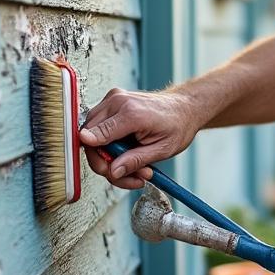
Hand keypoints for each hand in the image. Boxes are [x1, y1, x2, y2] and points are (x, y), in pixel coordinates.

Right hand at [79, 88, 205, 188]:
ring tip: (133, 167)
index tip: (104, 168)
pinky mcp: (112, 102)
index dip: (96, 155)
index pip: (97, 135)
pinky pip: (98, 127)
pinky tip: (126, 154)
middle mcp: (118, 102)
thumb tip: (113, 171)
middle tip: (126, 174)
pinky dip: (108, 145)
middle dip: (105, 162)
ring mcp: (113, 99)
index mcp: (132, 113)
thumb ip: (135, 160)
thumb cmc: (177, 126)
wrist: (184, 108)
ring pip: (91, 134)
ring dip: (107, 156)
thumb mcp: (162, 150)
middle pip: (89, 137)